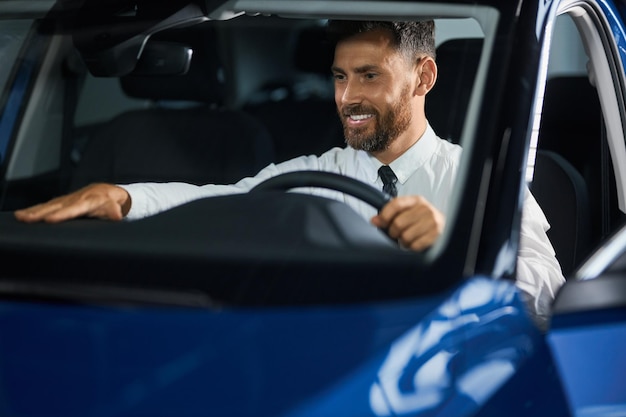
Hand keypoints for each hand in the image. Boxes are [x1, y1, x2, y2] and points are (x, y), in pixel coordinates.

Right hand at [14, 183, 130, 222]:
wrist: (109, 191)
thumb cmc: (113, 203)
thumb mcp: (117, 208)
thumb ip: (114, 212)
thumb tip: (117, 215)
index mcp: (91, 200)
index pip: (75, 208)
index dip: (63, 214)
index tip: (50, 219)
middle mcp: (77, 198)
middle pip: (57, 206)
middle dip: (41, 213)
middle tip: (26, 219)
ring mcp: (68, 199)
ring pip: (50, 205)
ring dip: (34, 211)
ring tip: (20, 217)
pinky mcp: (63, 201)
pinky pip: (48, 205)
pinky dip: (35, 209)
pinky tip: (23, 214)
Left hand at [371, 195, 444, 250]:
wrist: (448, 228)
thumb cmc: (423, 221)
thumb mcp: (408, 212)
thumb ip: (390, 214)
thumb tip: (375, 220)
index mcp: (416, 200)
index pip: (396, 204)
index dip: (385, 215)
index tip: (380, 223)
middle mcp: (425, 208)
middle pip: (398, 223)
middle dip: (394, 232)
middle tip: (397, 234)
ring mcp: (432, 221)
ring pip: (406, 236)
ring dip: (403, 241)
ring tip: (408, 239)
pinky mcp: (437, 234)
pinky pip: (415, 245)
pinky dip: (412, 247)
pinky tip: (415, 243)